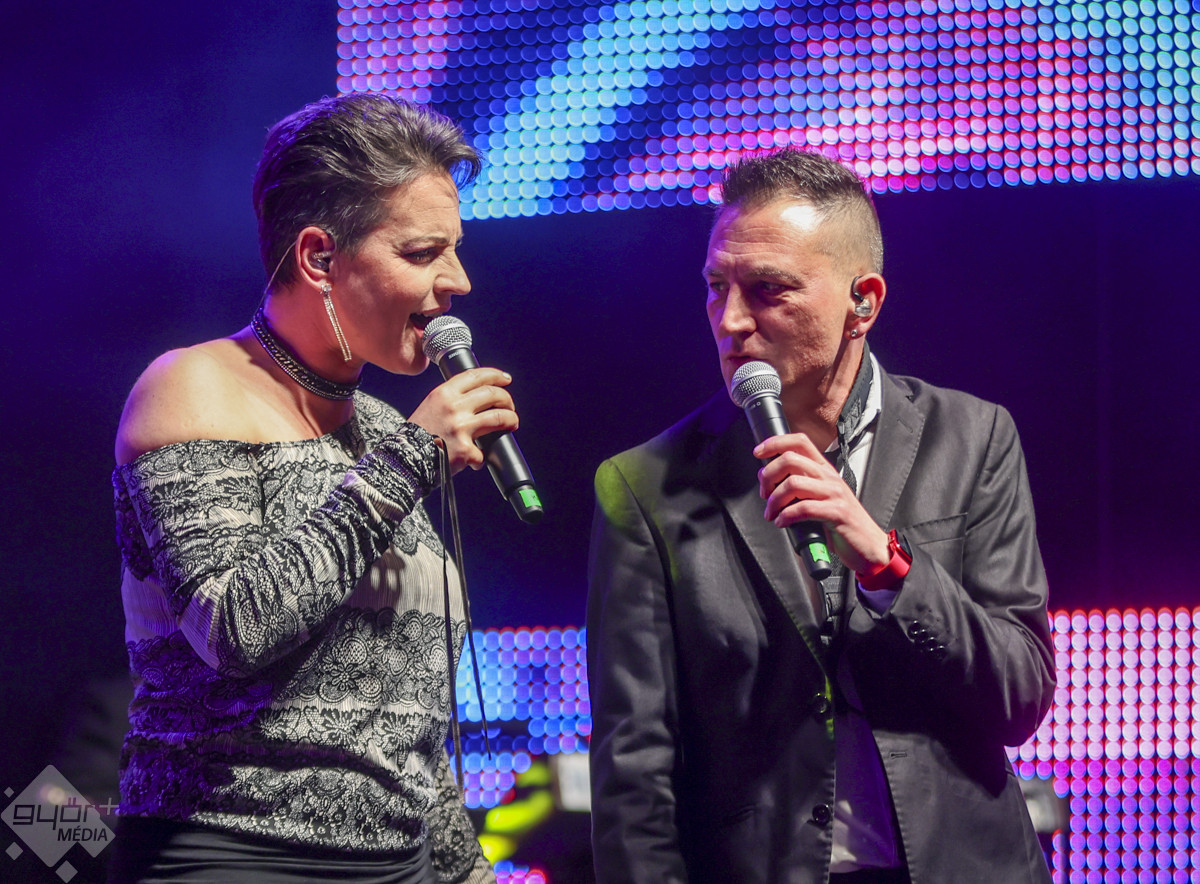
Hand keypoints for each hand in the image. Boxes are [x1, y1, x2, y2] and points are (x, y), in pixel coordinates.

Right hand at [408, 367, 518, 473]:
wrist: (406, 458)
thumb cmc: (419, 434)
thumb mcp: (431, 405)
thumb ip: (452, 399)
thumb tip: (479, 397)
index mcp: (444, 393)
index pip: (476, 375)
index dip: (495, 375)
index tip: (505, 379)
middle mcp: (453, 407)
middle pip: (492, 394)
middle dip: (507, 399)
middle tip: (509, 407)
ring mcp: (460, 427)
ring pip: (498, 417)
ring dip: (510, 420)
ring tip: (512, 424)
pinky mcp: (465, 449)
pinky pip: (482, 452)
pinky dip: (480, 457)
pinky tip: (475, 460)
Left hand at [754, 433, 889, 572]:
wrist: (869, 546)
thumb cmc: (842, 524)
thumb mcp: (821, 498)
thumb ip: (802, 487)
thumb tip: (771, 484)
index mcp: (824, 470)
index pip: (800, 441)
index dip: (775, 442)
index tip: (758, 452)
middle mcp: (829, 477)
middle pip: (790, 459)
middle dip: (768, 476)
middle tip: (765, 494)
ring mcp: (834, 494)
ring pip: (793, 483)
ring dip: (774, 500)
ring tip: (772, 513)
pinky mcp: (837, 513)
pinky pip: (803, 508)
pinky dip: (786, 516)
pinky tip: (782, 522)